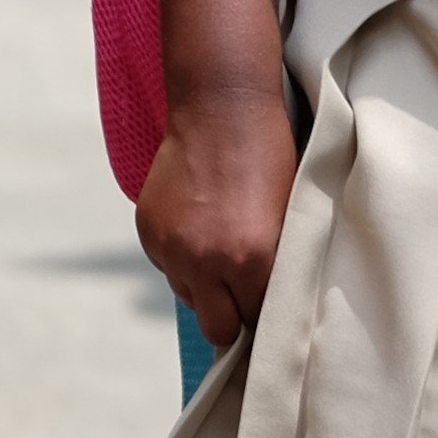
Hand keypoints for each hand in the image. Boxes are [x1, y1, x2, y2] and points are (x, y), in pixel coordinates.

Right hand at [134, 83, 299, 347]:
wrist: (222, 108)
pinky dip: (181, 256)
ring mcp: (172, 249)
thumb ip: (275, 267)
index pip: (258, 321)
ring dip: (204, 284)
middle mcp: (207, 262)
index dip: (265, 314)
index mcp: (252, 259)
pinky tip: (198, 224)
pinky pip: (167, 267)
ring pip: (189, 297)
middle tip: (243, 291)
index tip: (268, 308)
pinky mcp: (149, 233)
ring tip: (220, 244)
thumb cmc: (269, 157)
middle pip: (219, 329)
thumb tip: (266, 306)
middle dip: (232, 315)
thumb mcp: (288, 217)